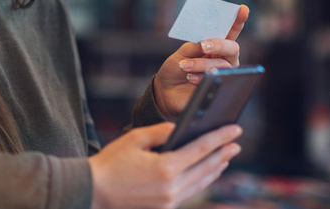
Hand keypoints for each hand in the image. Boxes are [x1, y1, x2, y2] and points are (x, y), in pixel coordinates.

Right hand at [89, 122, 241, 208]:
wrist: (92, 192)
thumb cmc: (111, 162)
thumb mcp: (135, 139)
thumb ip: (161, 132)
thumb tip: (180, 128)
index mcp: (166, 168)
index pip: (202, 149)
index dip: (220, 137)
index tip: (235, 129)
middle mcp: (172, 187)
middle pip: (207, 167)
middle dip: (224, 152)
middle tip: (237, 141)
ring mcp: (169, 201)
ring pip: (201, 182)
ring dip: (217, 167)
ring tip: (227, 155)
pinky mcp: (164, 208)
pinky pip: (190, 192)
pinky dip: (202, 180)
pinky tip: (207, 172)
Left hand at [153, 5, 248, 120]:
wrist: (165, 92)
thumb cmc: (175, 69)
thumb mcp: (181, 53)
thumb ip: (193, 46)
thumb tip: (205, 42)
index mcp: (215, 45)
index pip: (230, 31)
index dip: (238, 20)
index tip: (243, 9)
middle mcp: (223, 58)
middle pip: (233, 48)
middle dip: (219, 44)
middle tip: (204, 45)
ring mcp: (223, 74)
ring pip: (222, 65)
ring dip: (201, 64)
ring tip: (184, 66)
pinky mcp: (219, 88)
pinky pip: (215, 80)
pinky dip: (199, 77)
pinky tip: (189, 78)